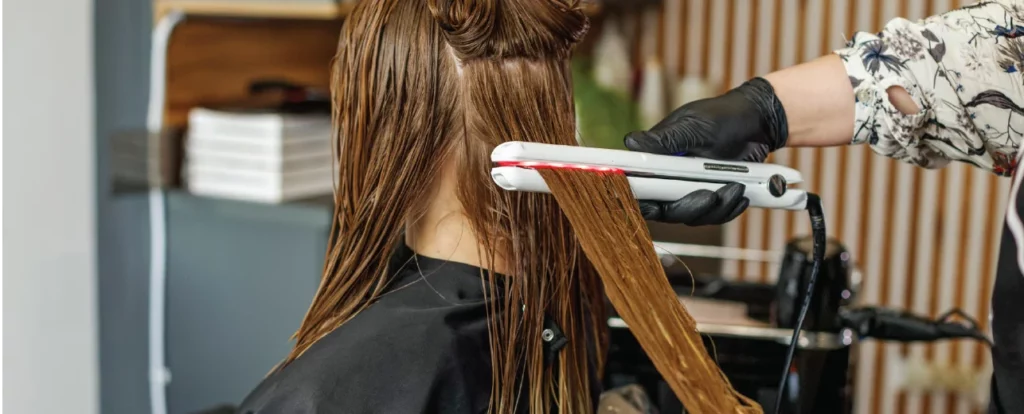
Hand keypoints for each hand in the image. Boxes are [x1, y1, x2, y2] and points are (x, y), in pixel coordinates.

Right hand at [624, 77, 788, 224]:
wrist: (758, 122)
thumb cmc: (724, 116)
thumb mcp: (694, 126)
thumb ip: (665, 139)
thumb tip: (631, 142)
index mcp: (656, 157)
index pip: (638, 185)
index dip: (641, 201)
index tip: (654, 206)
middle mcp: (668, 176)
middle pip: (665, 209)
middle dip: (688, 208)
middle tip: (711, 196)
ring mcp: (690, 188)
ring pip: (690, 216)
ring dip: (714, 209)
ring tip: (736, 187)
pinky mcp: (710, 196)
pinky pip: (712, 215)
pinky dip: (727, 209)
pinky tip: (740, 195)